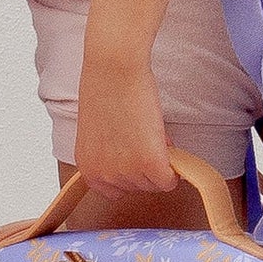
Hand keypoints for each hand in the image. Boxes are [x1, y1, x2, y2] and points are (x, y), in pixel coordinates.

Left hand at [75, 55, 176, 198]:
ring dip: (159, 161)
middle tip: (141, 134)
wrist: (113, 69)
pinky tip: (163, 141)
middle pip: (138, 188)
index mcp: (88, 169)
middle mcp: (104, 176)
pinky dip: (174, 166)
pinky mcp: (150, 163)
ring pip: (155, 183)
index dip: (128, 171)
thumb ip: (111, 156)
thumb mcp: (97, 134)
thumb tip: (138, 166)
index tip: (131, 151)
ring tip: (149, 131)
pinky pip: (170, 181)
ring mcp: (127, 172)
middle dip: (145, 165)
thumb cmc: (103, 90)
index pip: (116, 192)